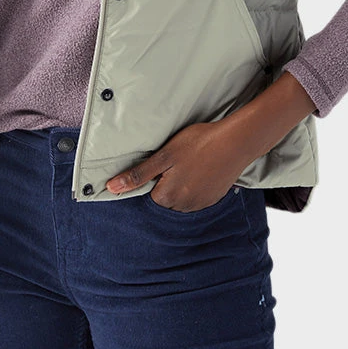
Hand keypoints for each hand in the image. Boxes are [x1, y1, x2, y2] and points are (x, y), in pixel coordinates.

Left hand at [105, 120, 244, 211]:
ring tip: (189, 163)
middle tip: (175, 162)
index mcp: (168, 196)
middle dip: (165, 184)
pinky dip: (196, 186)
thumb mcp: (164, 155)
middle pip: (165, 200)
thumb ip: (138, 175)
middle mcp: (184, 206)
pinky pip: (197, 198)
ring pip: (181, 200)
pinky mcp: (214, 198)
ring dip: (181, 186)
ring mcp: (201, 204)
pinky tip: (201, 169)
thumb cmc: (198, 144)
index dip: (151, 179)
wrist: (236, 142)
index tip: (159, 165)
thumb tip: (112, 188)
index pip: (149, 196)